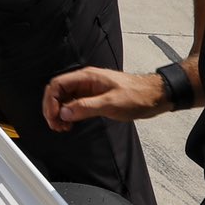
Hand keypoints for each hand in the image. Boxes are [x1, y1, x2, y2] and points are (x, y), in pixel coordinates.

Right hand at [43, 67, 169, 130]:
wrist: (154, 96)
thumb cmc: (136, 95)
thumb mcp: (110, 103)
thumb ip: (85, 107)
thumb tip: (64, 113)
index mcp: (87, 77)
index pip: (57, 84)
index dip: (50, 101)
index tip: (52, 116)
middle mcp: (85, 82)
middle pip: (58, 92)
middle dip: (53, 109)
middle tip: (55, 125)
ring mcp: (88, 90)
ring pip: (65, 100)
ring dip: (60, 114)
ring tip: (62, 127)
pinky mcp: (93, 98)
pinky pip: (74, 105)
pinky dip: (69, 115)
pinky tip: (71, 124)